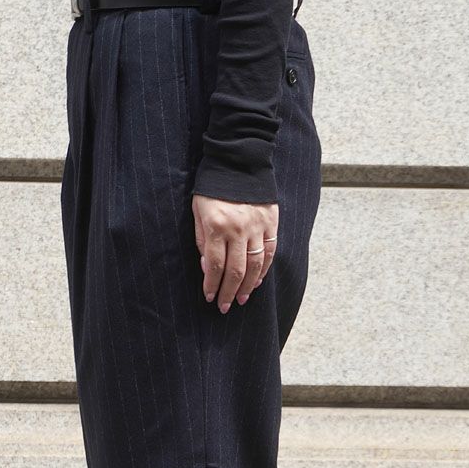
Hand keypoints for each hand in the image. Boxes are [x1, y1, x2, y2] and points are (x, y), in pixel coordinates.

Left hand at [192, 194, 277, 313]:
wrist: (239, 160)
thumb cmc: (212, 187)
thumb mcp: (198, 211)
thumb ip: (202, 240)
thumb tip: (208, 268)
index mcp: (217, 226)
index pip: (215, 265)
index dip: (212, 285)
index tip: (210, 297)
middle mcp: (239, 229)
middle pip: (235, 270)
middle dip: (229, 292)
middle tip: (225, 306)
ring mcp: (257, 226)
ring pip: (255, 265)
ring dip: (247, 286)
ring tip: (240, 299)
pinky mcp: (271, 222)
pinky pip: (269, 252)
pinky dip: (263, 270)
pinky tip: (256, 281)